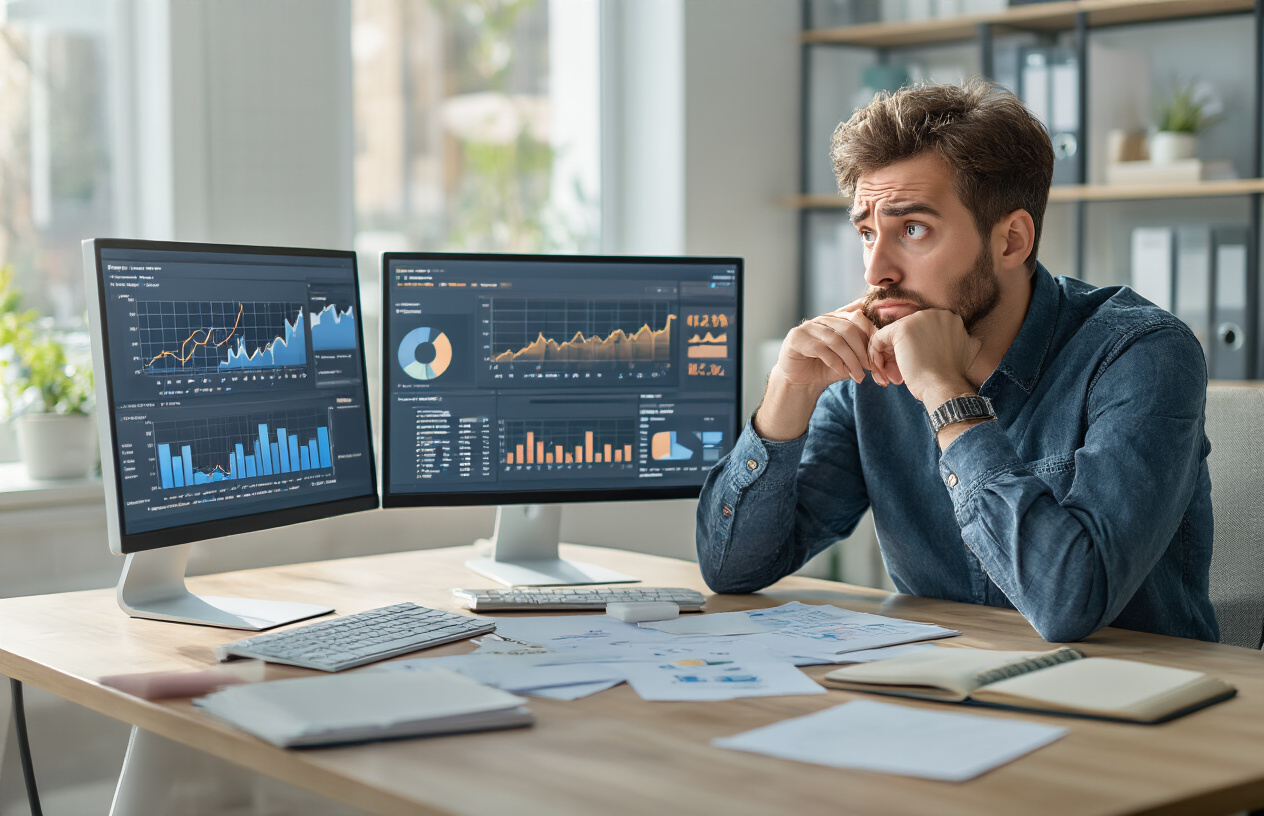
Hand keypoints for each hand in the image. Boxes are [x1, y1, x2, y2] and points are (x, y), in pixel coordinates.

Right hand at [771, 298, 889, 390]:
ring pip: (836, 339)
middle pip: (848, 327)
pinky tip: (841, 371)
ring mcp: (807, 327)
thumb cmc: (827, 369)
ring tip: (858, 376)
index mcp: (837, 318)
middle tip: (870, 368)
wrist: (801, 382)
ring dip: (850, 360)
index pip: (858, 317)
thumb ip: (863, 349)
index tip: (879, 352)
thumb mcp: (849, 358)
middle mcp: (822, 319)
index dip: (871, 333)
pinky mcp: (796, 339)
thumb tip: (884, 348)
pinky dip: (835, 362)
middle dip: (862, 350)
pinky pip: (821, 348)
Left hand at [868, 309, 981, 405]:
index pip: (919, 331)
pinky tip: (881, 372)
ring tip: (890, 378)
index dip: (914, 351)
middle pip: (905, 333)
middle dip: (898, 356)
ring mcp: (917, 319)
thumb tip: (965, 339)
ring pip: (891, 337)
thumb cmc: (952, 376)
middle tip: (896, 377)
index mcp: (948, 318)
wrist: (945, 386)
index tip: (913, 369)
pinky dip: (876, 355)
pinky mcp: (901, 329)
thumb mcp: (964, 352)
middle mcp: (934, 313)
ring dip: (887, 359)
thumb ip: (960, 340)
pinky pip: (879, 338)